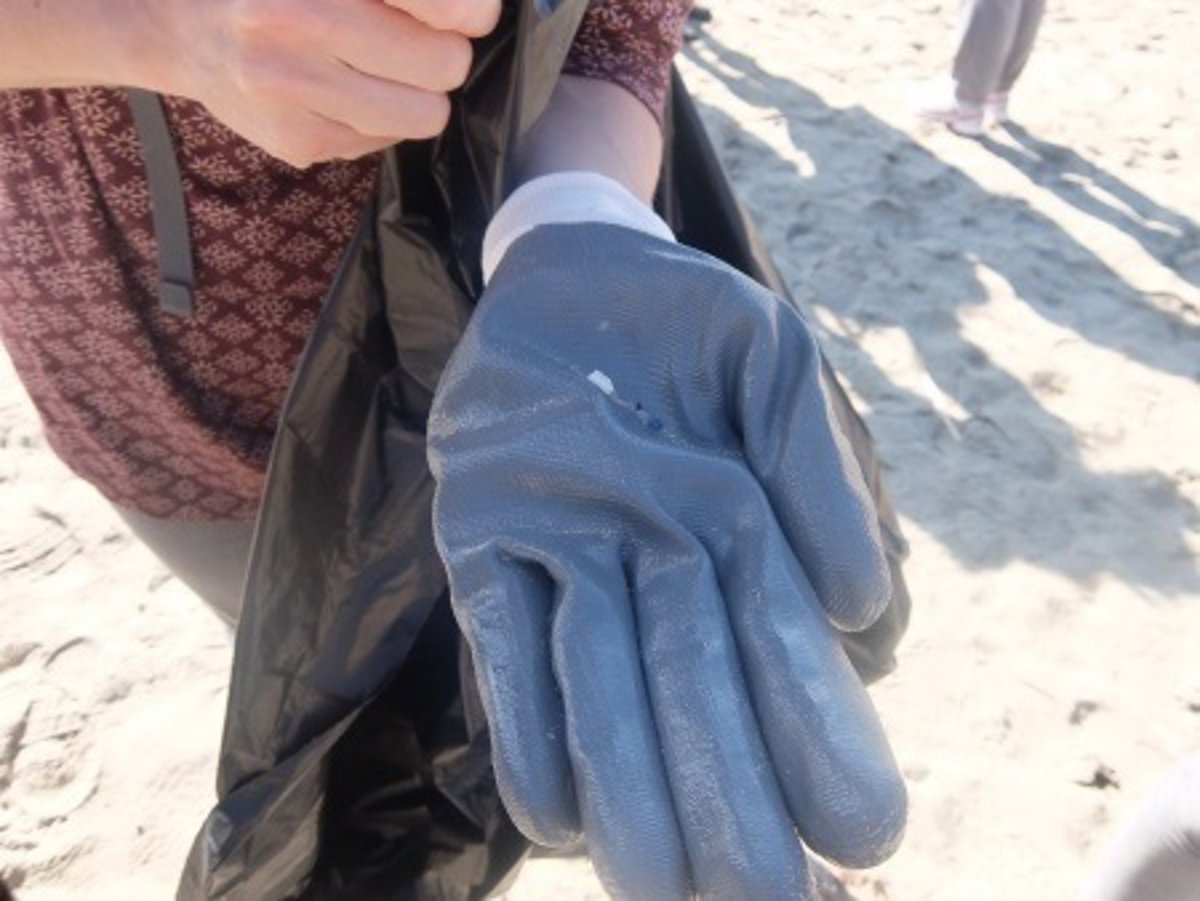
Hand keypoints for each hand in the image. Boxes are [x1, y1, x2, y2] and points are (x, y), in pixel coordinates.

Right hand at [160, 0, 501, 166]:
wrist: (173, 23)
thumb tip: (476, 11)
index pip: (445, 6)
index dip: (473, 9)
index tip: (469, 10)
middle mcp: (298, 30)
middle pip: (446, 65)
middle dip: (444, 50)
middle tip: (414, 35)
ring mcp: (294, 97)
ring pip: (426, 114)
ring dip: (420, 89)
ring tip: (380, 62)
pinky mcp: (297, 144)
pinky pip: (385, 139)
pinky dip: (376, 114)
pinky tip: (337, 85)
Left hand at [428, 183, 905, 898]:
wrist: (573, 268)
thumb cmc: (685, 315)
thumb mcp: (769, 362)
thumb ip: (818, 466)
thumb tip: (862, 604)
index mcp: (737, 531)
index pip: (781, 651)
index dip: (817, 738)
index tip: (864, 830)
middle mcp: (651, 563)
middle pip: (694, 690)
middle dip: (729, 794)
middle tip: (764, 897)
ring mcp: (564, 556)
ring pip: (601, 686)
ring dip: (629, 783)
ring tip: (658, 884)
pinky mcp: (484, 542)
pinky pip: (503, 641)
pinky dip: (527, 722)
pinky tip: (556, 813)